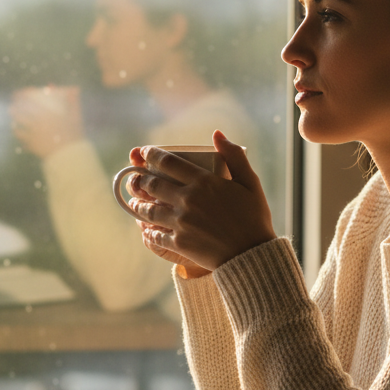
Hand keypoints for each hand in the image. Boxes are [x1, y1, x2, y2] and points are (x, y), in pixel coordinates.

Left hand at [9, 86, 82, 157]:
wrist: (70, 154)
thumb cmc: (74, 134)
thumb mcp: (75, 116)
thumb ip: (73, 102)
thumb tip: (75, 89)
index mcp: (46, 112)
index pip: (29, 101)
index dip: (21, 96)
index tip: (16, 94)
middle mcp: (37, 122)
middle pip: (20, 113)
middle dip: (14, 110)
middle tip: (11, 108)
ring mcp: (33, 134)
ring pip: (18, 126)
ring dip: (15, 123)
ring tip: (13, 122)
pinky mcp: (32, 144)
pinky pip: (22, 139)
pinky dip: (19, 136)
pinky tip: (18, 134)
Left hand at [129, 131, 275, 273]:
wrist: (252, 255)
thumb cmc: (254, 218)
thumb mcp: (250, 182)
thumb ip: (234, 155)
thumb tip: (217, 134)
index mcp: (203, 181)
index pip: (167, 162)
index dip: (151, 155)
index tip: (144, 153)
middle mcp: (187, 199)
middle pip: (152, 184)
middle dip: (141, 179)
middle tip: (137, 178)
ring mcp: (181, 222)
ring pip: (148, 210)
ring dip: (138, 204)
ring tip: (135, 202)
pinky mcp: (179, 243)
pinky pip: (155, 234)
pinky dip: (148, 230)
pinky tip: (146, 228)